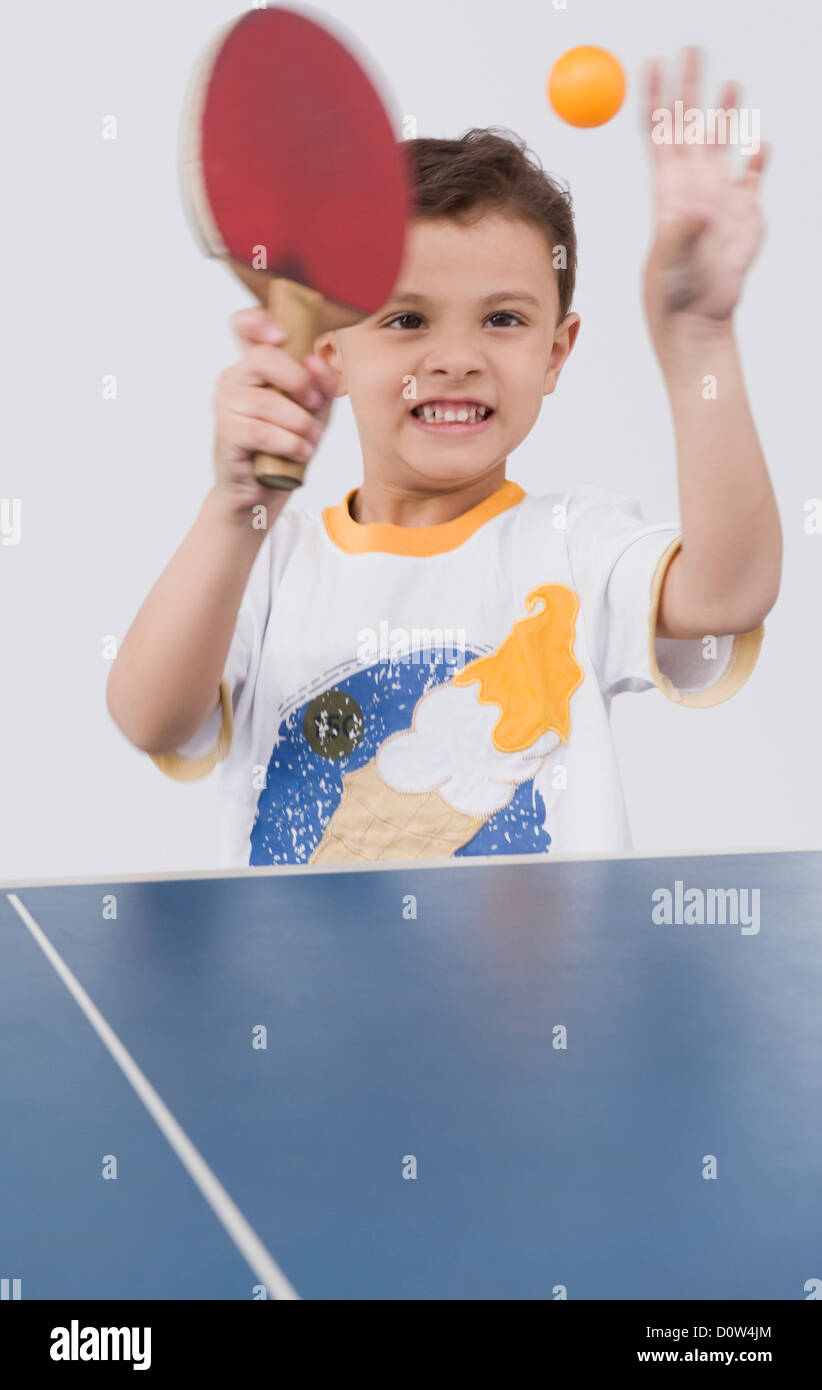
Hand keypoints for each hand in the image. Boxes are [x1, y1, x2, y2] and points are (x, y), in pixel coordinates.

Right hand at [212, 306, 337, 516]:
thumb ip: (322, 383)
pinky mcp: (225, 432)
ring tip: (310, 440)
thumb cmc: (287, 445)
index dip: (258, 321)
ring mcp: (225, 404)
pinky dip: (288, 443)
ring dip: (299, 423)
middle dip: (298, 380)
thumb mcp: (316, 411)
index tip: (282, 335)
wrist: (264, 491)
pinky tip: (300, 453)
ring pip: (267, 401)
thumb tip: (317, 361)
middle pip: (263, 358)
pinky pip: (261, 431)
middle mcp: (234, 379)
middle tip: (316, 403)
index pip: (244, 326)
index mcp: (255, 366)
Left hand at [642, 46, 769, 348]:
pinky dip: (759, 159)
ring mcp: (720, 196)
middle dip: (691, 86)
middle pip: (691, 124)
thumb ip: (679, 234)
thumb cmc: (671, 293)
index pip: (658, 132)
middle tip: (692, 49)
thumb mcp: (668, 262)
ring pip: (724, 143)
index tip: (651, 64)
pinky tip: (760, 146)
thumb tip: (695, 210)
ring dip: (727, 113)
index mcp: (666, 189)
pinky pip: (754, 177)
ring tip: (729, 84)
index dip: (654, 96)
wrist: (696, 318)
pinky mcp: (746, 213)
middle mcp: (692, 185)